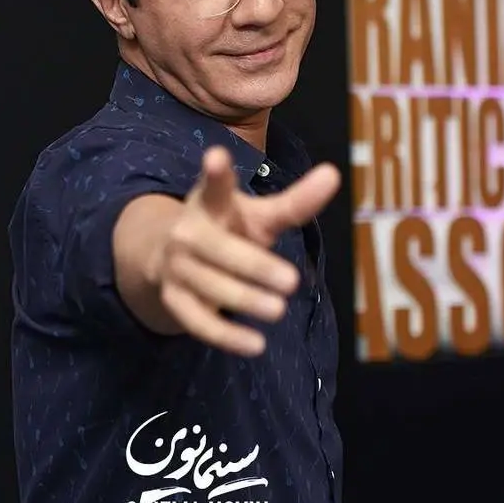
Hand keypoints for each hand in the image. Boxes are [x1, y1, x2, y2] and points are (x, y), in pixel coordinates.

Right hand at [154, 145, 340, 355]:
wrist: (169, 257)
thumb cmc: (227, 230)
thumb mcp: (260, 215)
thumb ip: (296, 202)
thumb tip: (334, 174)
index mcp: (210, 203)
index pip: (213, 186)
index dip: (215, 173)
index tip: (217, 158)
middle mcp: (189, 232)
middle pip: (218, 249)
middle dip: (253, 265)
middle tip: (291, 281)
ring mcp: (177, 267)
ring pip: (211, 285)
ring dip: (244, 299)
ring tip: (278, 310)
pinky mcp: (174, 299)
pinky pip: (198, 321)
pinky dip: (226, 335)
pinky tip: (256, 344)